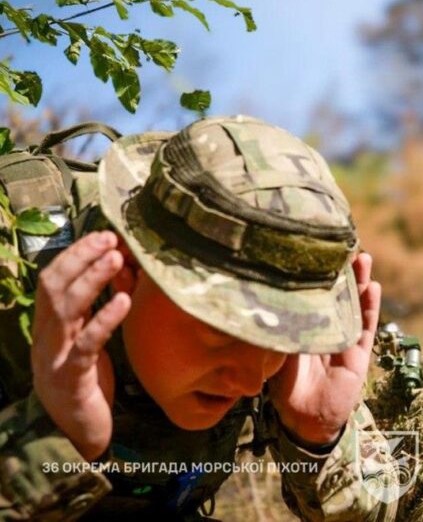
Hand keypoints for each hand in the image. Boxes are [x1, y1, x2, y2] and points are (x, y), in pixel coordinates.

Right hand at [32, 231, 130, 460]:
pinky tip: (123, 300)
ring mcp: (56, 358)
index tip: (102, 236)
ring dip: (92, 279)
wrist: (73, 437)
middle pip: (54, 287)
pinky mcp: (73, 378)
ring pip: (66, 309)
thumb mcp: (87, 343)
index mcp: (50, 328)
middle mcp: (48, 338)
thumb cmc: (85, 384)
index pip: (53, 281)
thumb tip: (117, 273)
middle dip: (80, 258)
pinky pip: (87, 344)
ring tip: (116, 258)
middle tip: (109, 239)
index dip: (75, 256)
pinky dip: (105, 319)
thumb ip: (94, 313)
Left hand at [267, 252, 379, 446]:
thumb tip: (269, 295)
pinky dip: (370, 306)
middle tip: (343, 244)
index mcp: (305, 325)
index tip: (317, 246)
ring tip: (362, 257)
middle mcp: (327, 328)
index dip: (316, 271)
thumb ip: (280, 326)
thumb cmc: (285, 386)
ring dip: (360, 281)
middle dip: (341, 269)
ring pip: (354, 303)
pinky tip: (373, 286)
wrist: (303, 419)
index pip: (313, 292)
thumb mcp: (277, 349)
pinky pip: (366, 326)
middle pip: (337, 292)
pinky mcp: (359, 353)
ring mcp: (345, 338)